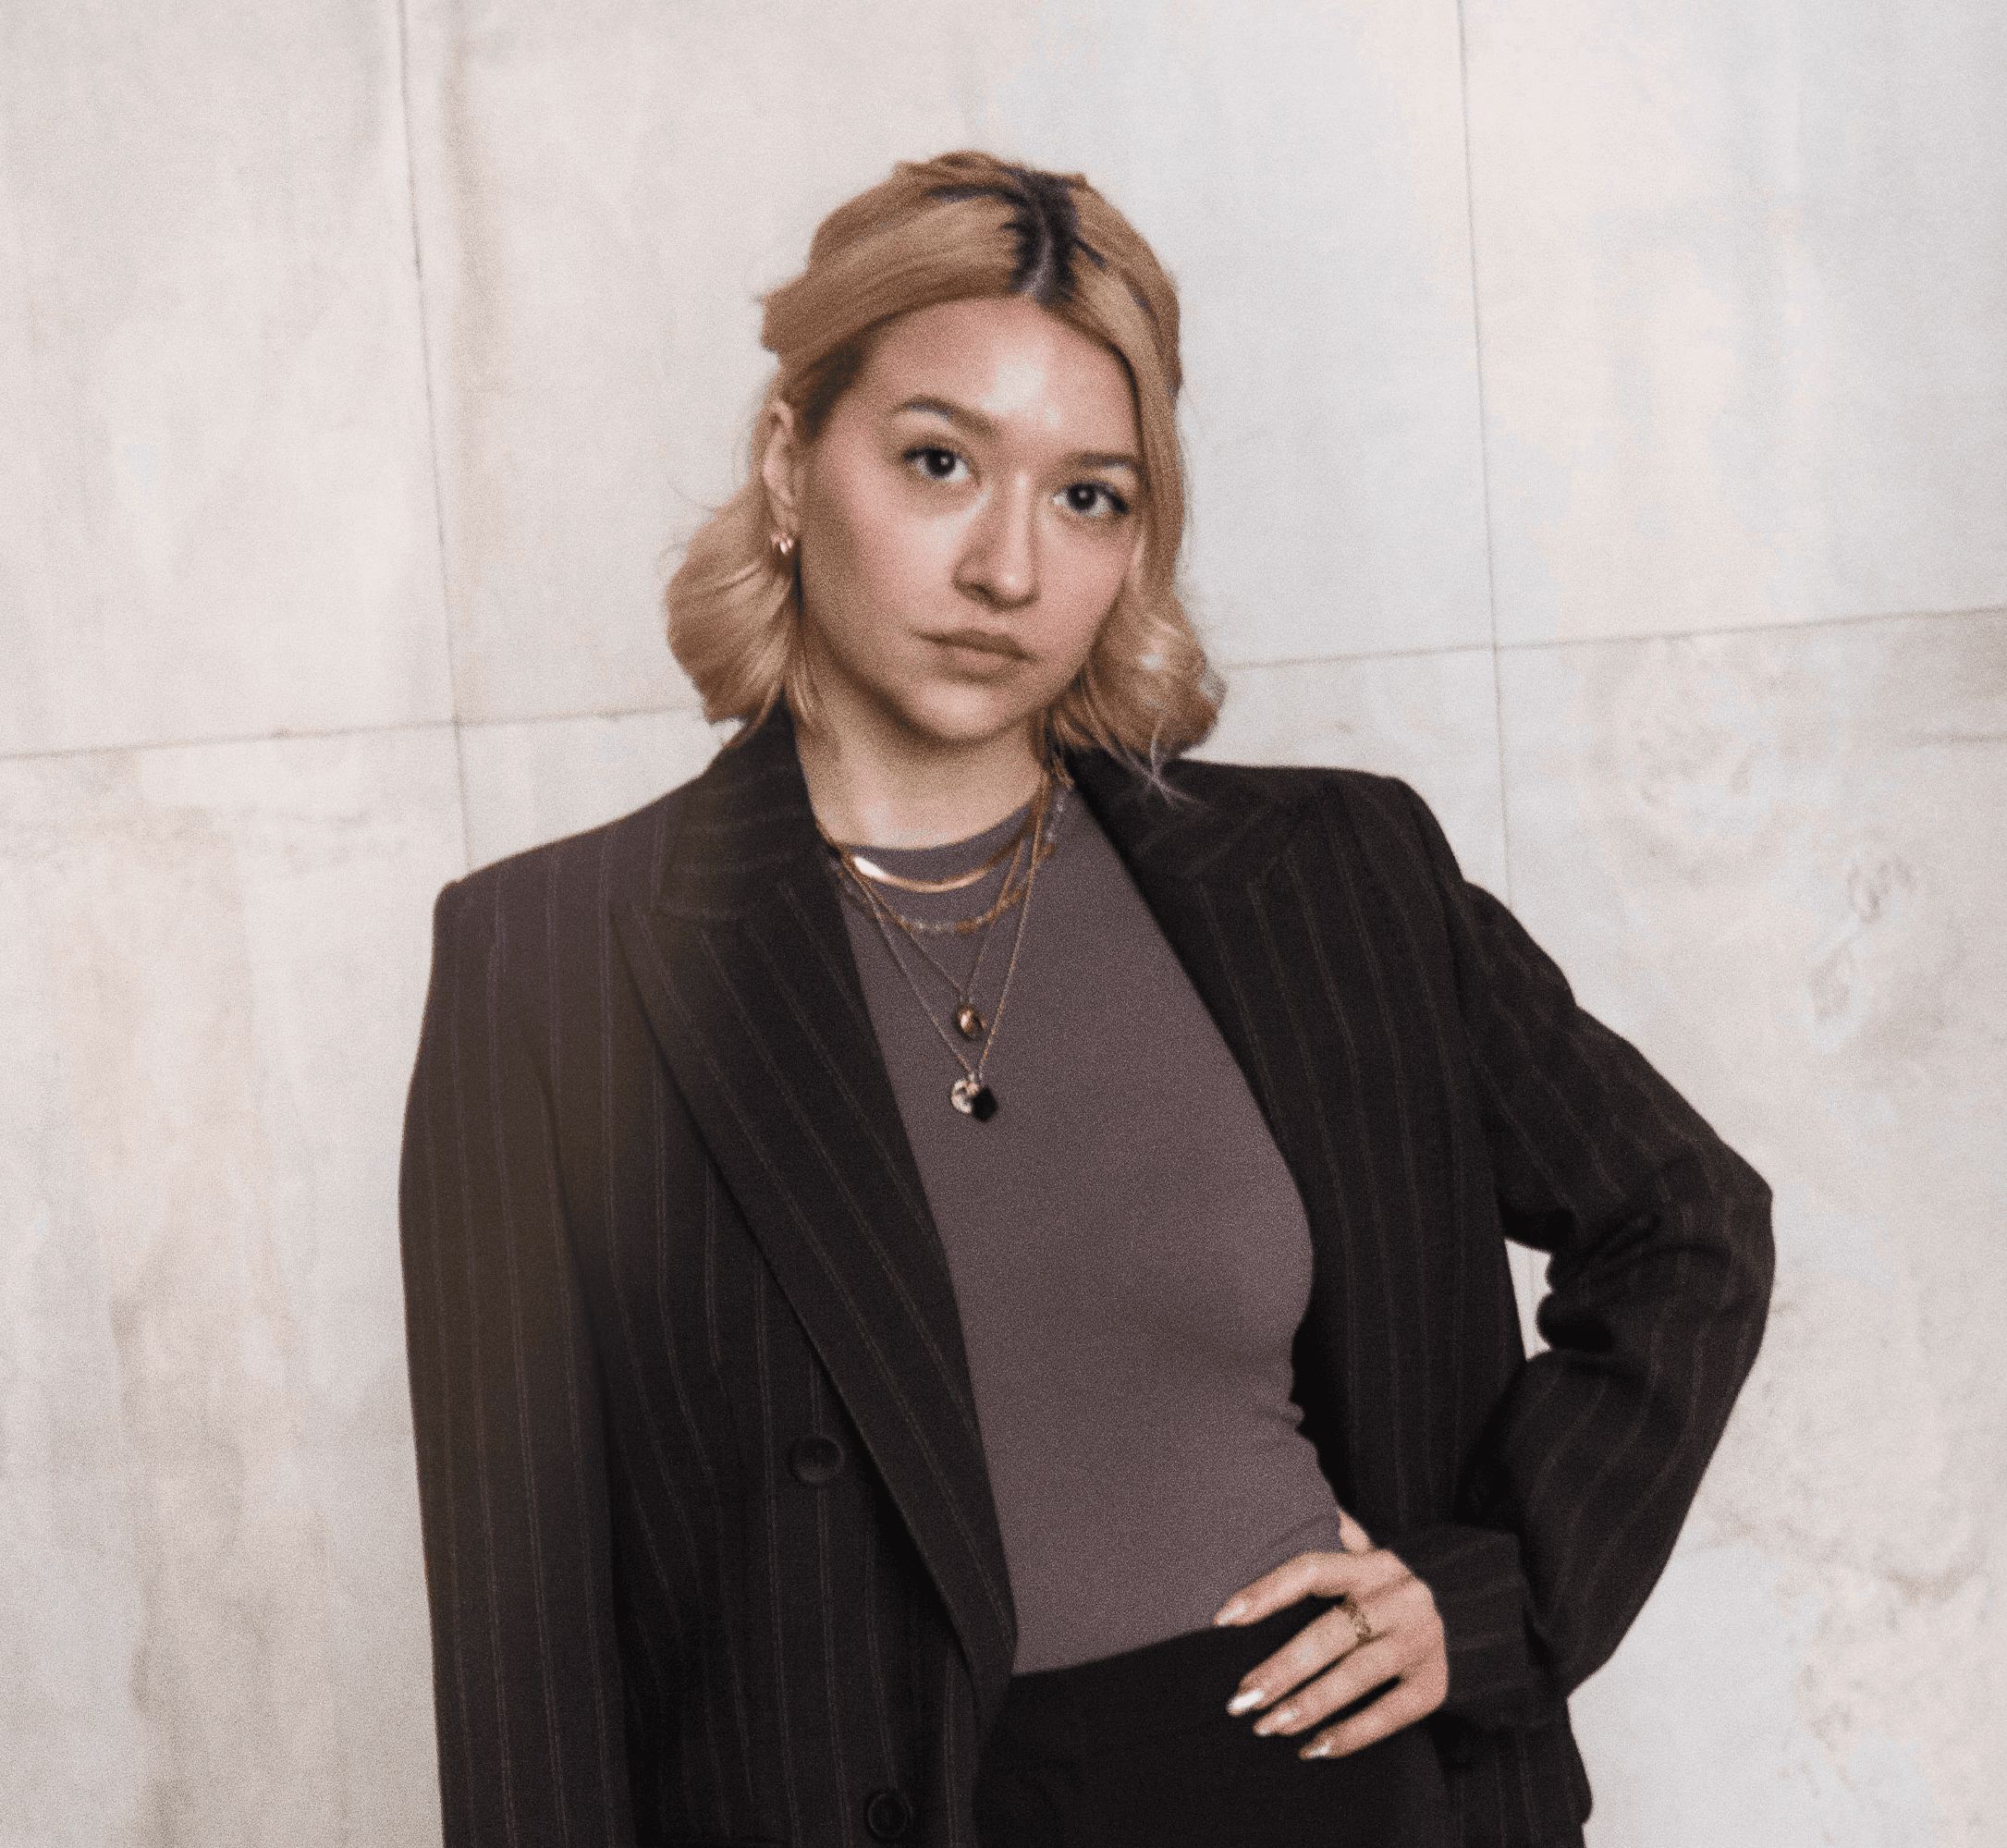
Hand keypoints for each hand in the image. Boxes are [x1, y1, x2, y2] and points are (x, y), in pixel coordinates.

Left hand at [1212, 1508, 1448, 1759]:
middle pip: (1330, 1633)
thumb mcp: (1372, 1550)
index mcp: (1371, 1564)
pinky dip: (1350, 1735)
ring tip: (1266, 1726)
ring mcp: (1418, 1642)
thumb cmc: (1397, 1584)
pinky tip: (1312, 1749)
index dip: (1265, 1592)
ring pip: (1357, 1676)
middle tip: (1238, 1699)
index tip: (1222, 1618)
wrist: (1480, 1608)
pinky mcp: (1435, 1683)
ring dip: (1308, 1705)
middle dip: (1280, 1669)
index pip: (1310, 1570)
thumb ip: (1336, 1532)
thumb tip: (1294, 1496)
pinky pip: (1390, 1714)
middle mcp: (1396, 1599)